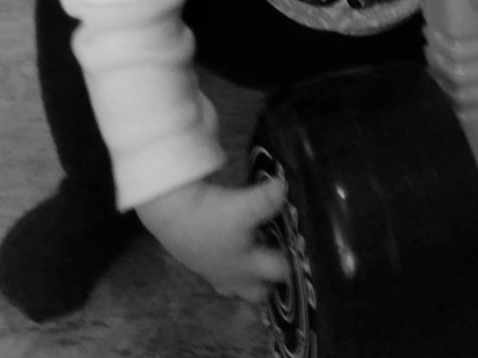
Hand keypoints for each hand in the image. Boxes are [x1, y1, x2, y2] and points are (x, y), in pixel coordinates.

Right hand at [137, 176, 288, 301]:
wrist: (171, 216)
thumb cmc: (210, 217)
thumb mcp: (241, 207)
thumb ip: (265, 200)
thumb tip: (284, 187)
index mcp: (249, 266)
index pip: (281, 272)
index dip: (295, 264)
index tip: (305, 251)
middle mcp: (235, 276)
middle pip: (260, 291)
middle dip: (273, 282)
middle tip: (285, 262)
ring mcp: (216, 273)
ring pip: (240, 288)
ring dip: (252, 279)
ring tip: (262, 260)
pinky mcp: (202, 265)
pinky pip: (223, 277)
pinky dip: (232, 270)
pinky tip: (235, 253)